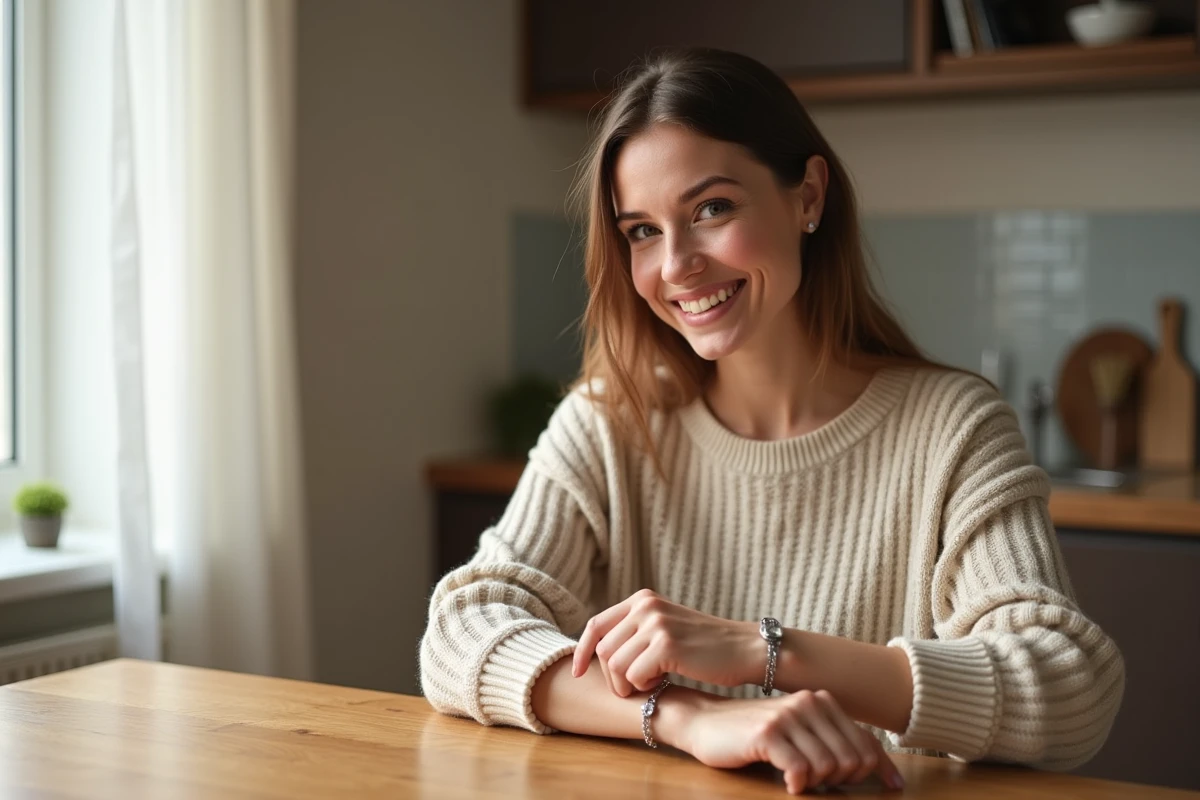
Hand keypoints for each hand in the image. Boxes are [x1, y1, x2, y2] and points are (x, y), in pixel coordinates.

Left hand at [572, 589, 754, 695]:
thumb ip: (636, 631)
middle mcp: (645, 606)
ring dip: (629, 684)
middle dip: (613, 677)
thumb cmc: (705, 647)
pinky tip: (665, 681)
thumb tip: (597, 652)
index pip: (596, 624)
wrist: (745, 649)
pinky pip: (634, 676)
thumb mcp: (666, 627)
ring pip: (615, 665)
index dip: (583, 651)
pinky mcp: (667, 644)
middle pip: (603, 650)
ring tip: (654, 681)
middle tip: (638, 685)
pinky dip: (645, 687)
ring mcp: (656, 623)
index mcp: (642, 599)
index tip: (578, 673)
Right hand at [677, 690, 904, 794]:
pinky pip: (800, 770)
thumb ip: (832, 741)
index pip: (866, 741)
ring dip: (817, 784)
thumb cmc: (754, 734)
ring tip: (799, 780)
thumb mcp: (799, 732)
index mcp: (821, 701)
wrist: (705, 723)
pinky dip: (797, 784)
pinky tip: (787, 783)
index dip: (881, 768)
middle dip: (842, 780)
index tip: (893, 787)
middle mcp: (809, 703)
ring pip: (828, 766)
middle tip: (819, 783)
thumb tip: (877, 768)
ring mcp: (787, 716)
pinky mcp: (767, 734)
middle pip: (852, 759)